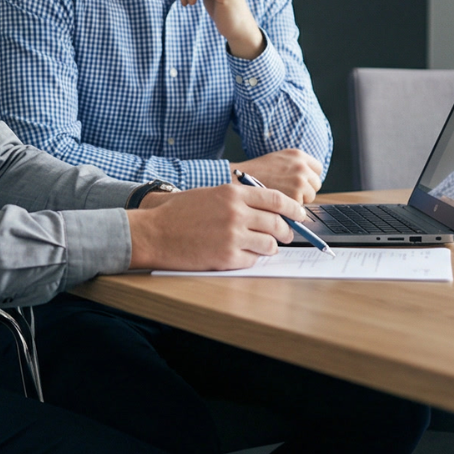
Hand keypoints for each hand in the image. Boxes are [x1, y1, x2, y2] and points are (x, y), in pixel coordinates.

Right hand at [127, 184, 302, 270]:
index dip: (293, 209)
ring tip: (263, 248)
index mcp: (233, 193)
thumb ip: (237, 199)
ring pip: (269, 245)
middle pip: (278, 223)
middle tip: (286, 236)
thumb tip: (266, 210)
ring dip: (270, 248)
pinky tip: (241, 256)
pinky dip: (251, 260)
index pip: (277, 200)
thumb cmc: (177, 213)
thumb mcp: (210, 194)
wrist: (153, 232)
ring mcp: (233, 236)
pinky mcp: (226, 257)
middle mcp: (237, 213)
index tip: (300, 215)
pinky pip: (252, 260)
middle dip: (286, 232)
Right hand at [234, 149, 323, 202]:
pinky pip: (299, 210)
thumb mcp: (277, 159)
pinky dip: (290, 212)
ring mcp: (299, 183)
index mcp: (298, 155)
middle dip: (304, 192)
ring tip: (278, 199)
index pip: (317, 169)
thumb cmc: (254, 173)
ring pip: (309, 199)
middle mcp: (301, 167)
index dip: (308, 178)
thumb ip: (295, 166)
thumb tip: (309, 182)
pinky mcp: (295, 199)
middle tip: (286, 193)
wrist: (236, 182)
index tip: (298, 183)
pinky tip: (275, 205)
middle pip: (316, 185)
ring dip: (297, 203)